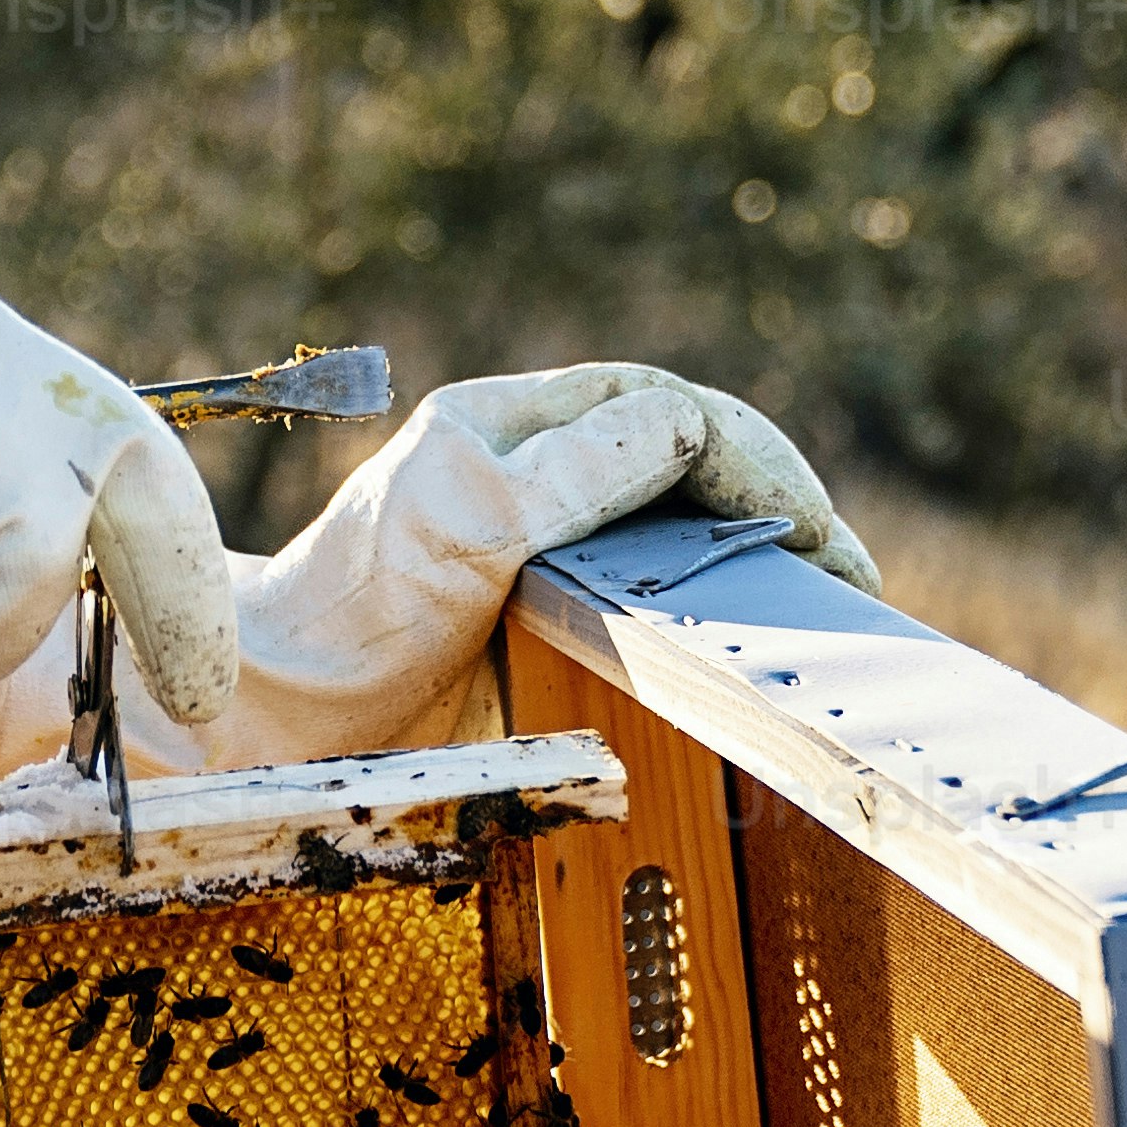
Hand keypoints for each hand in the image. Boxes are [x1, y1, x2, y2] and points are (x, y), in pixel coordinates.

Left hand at [210, 363, 872, 760]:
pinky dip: (715, 610)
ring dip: (758, 553)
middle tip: (846, 573)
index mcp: (516, 426)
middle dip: (778, 500)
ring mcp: (544, 546)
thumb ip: (576, 469)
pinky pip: (652, 595)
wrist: (280, 715)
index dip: (753, 458)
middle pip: (691, 460)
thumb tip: (686, 426)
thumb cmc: (350, 613)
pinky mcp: (547, 619)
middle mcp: (537, 473)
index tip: (811, 523)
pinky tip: (754, 646)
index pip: (670, 411)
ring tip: (830, 604)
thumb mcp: (469, 520)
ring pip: (681, 526)